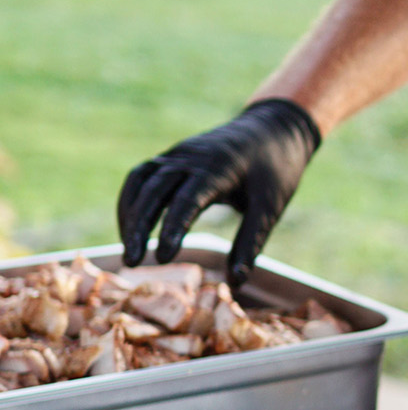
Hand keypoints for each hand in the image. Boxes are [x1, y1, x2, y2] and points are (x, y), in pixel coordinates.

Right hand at [117, 98, 320, 290]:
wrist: (274, 127)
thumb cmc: (275, 170)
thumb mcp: (270, 207)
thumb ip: (251, 243)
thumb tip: (235, 282)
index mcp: (219, 167)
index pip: (187, 199)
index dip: (171, 229)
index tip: (162, 259)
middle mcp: (192, 157)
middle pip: (155, 190)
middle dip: (139, 227)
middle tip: (132, 263)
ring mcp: (179, 154)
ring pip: (142, 182)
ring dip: (130, 216)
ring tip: (129, 252)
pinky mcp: (172, 156)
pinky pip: (142, 176)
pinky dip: (132, 202)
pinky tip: (132, 229)